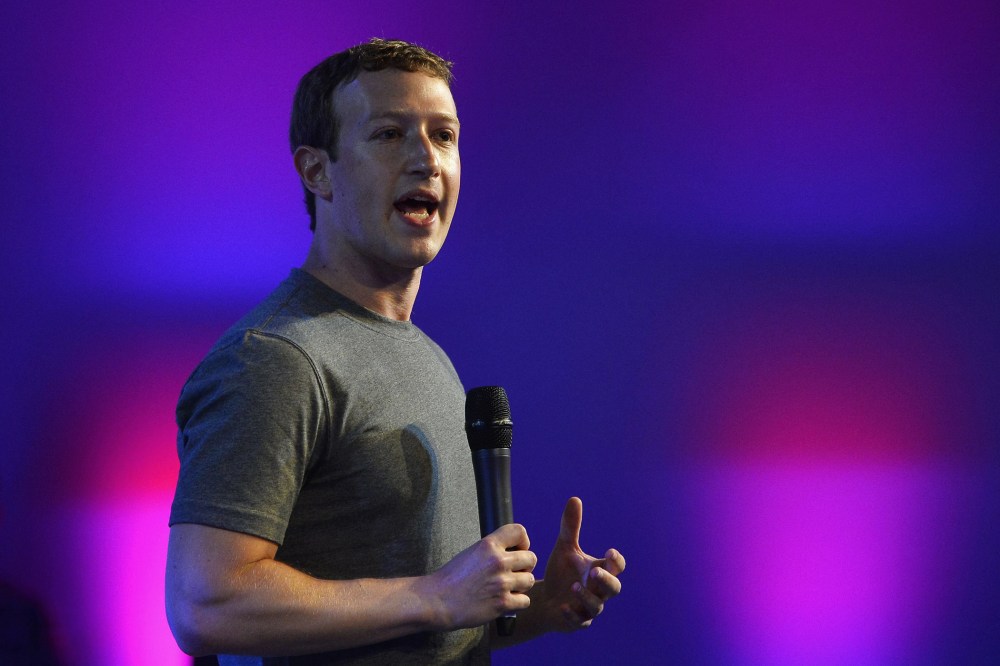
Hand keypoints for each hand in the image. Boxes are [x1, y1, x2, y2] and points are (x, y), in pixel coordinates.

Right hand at [424, 523, 536, 629]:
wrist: (437, 600)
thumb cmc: (451, 578)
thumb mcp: (471, 553)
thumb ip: (492, 550)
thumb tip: (513, 551)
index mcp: (488, 545)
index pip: (519, 531)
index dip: (523, 542)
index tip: (517, 550)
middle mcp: (498, 561)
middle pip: (531, 558)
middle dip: (524, 566)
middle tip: (513, 573)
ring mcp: (501, 583)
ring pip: (530, 580)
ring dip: (521, 586)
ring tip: (507, 588)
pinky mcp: (502, 604)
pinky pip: (525, 601)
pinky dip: (517, 603)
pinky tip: (505, 601)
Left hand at [538, 497, 624, 631]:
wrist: (545, 598)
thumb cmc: (561, 572)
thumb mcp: (564, 548)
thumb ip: (570, 527)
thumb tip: (574, 499)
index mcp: (600, 571)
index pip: (617, 567)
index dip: (616, 561)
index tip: (609, 552)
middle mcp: (598, 590)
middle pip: (614, 588)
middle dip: (607, 581)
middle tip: (595, 572)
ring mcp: (588, 607)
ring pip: (597, 606)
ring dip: (587, 597)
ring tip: (574, 586)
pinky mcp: (576, 621)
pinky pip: (580, 622)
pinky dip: (573, 615)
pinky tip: (563, 607)